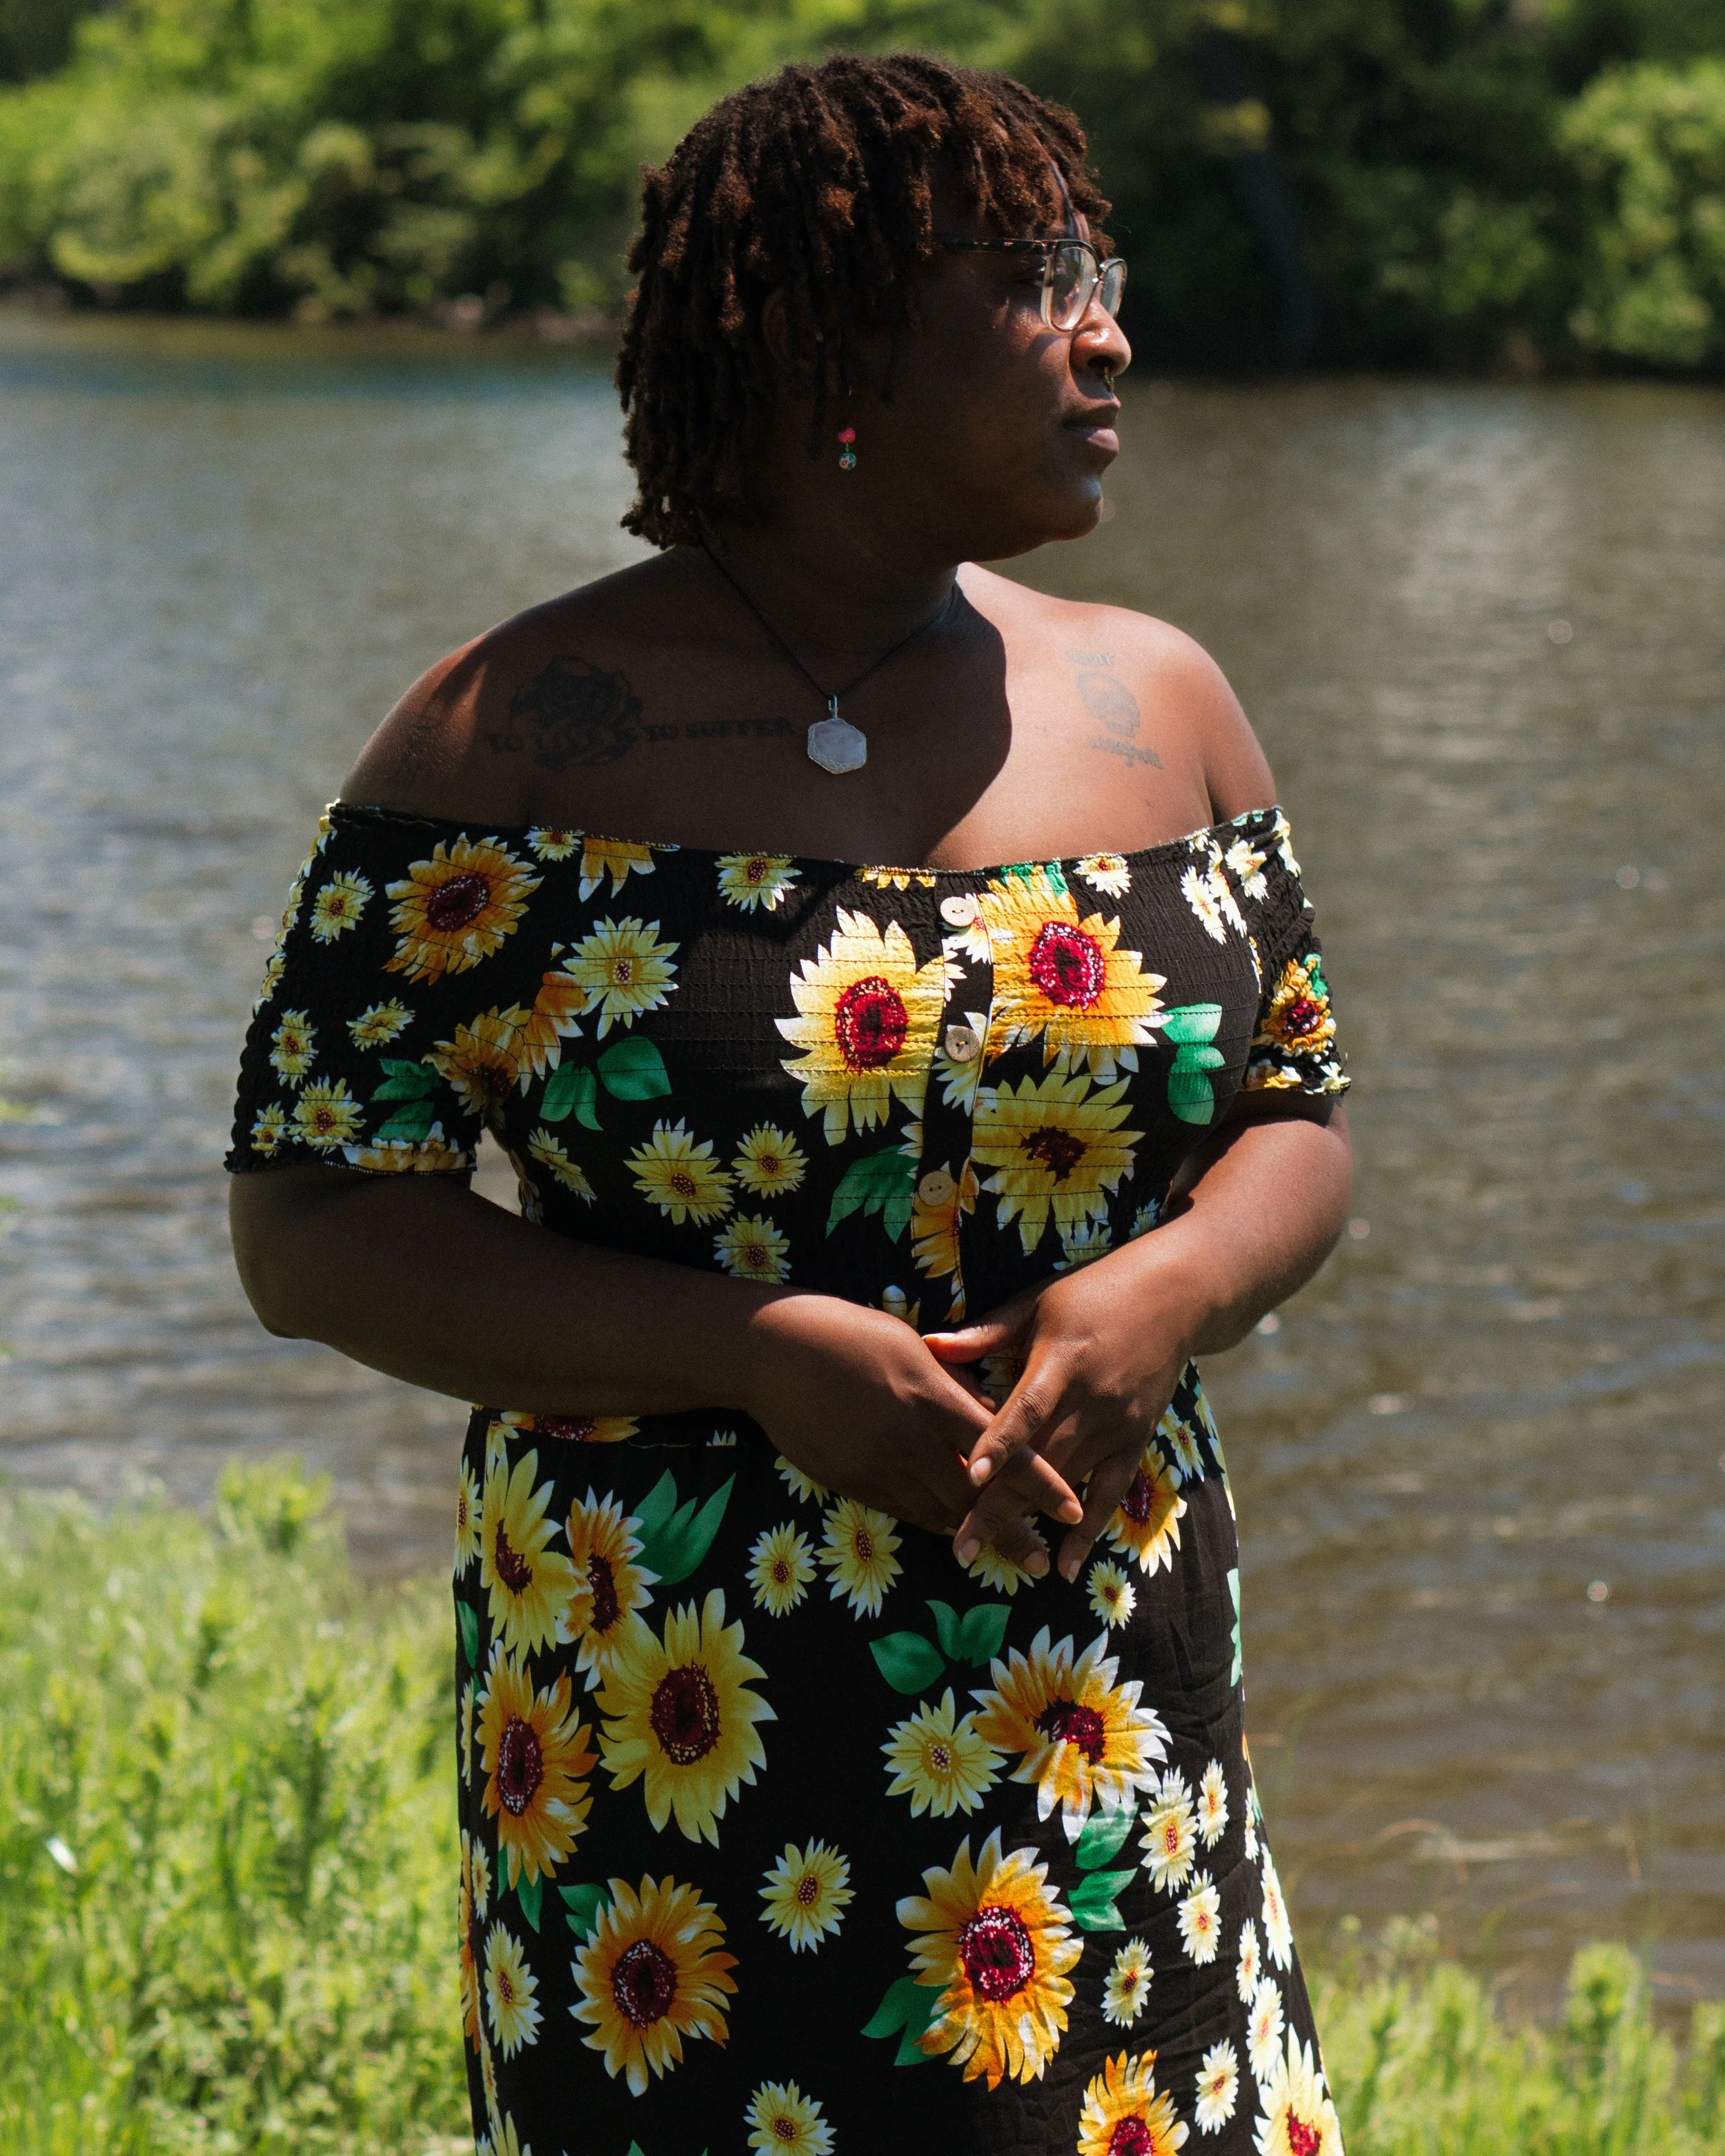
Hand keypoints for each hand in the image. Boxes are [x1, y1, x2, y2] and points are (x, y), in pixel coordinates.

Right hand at [736, 1293, 1081, 1546]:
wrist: (770, 1353)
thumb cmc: (846, 1333)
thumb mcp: (910, 1347)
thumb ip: (953, 1385)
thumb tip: (992, 1415)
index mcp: (931, 1396)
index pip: (1001, 1448)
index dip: (1040, 1485)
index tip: (1073, 1511)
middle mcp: (909, 1439)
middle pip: (974, 1497)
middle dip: (1012, 1532)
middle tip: (1043, 1561)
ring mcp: (877, 1465)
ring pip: (937, 1512)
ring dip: (972, 1534)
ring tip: (1007, 1554)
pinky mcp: (850, 1481)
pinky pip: (902, 1510)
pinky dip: (933, 1521)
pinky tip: (952, 1529)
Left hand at [924, 1237, 1213, 1579]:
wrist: (1175, 1296)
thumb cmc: (1092, 1293)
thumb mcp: (1037, 1302)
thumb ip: (986, 1332)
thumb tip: (929, 1346)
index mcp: (1062, 1361)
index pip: (1027, 1409)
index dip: (999, 1444)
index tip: (971, 1476)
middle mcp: (1092, 1399)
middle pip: (1042, 1461)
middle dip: (1001, 1505)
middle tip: (960, 1546)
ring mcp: (1117, 1424)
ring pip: (1069, 1483)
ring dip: (1032, 1521)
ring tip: (995, 1557)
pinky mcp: (1135, 1440)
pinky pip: (1108, 1494)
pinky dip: (1087, 1532)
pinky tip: (1063, 1566)